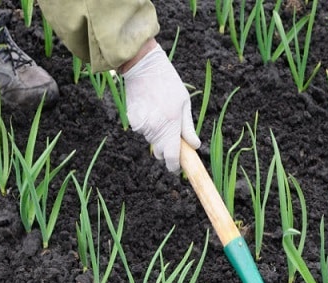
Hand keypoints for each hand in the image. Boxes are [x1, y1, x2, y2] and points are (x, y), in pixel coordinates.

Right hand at [122, 43, 200, 172]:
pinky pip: (142, 131)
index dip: (174, 166)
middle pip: (160, 152)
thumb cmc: (168, 83)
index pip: (172, 156)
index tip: (177, 169)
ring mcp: (142, 125)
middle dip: (166, 149)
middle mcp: (155, 129)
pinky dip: (147, 126)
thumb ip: (188, 127)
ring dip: (157, 135)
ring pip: (151, 140)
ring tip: (160, 114)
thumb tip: (194, 146)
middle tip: (172, 136)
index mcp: (171, 124)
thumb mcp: (184, 103)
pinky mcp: (132, 121)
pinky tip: (150, 110)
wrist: (143, 68)